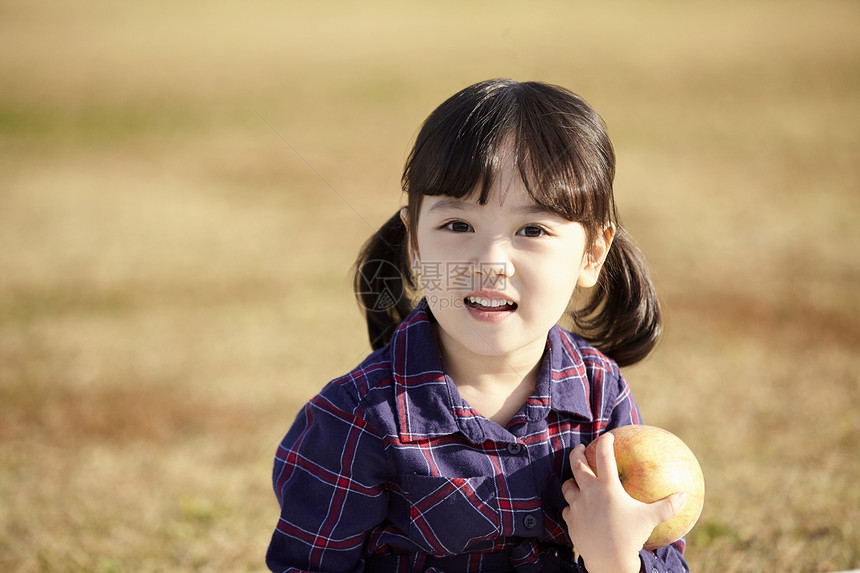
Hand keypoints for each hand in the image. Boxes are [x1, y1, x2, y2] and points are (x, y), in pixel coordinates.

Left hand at [561, 433, 686, 572]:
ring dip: (572, 481)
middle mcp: (588, 492)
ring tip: (576, 480)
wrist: (609, 561)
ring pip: (568, 486)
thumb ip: (667, 506)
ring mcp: (576, 506)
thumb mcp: (650, 519)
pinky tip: (578, 509)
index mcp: (607, 487)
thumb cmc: (630, 537)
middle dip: (577, 453)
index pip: (604, 456)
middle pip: (576, 464)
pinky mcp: (570, 521)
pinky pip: (568, 509)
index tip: (607, 436)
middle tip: (581, 448)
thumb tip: (684, 496)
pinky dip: (572, 506)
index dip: (605, 442)